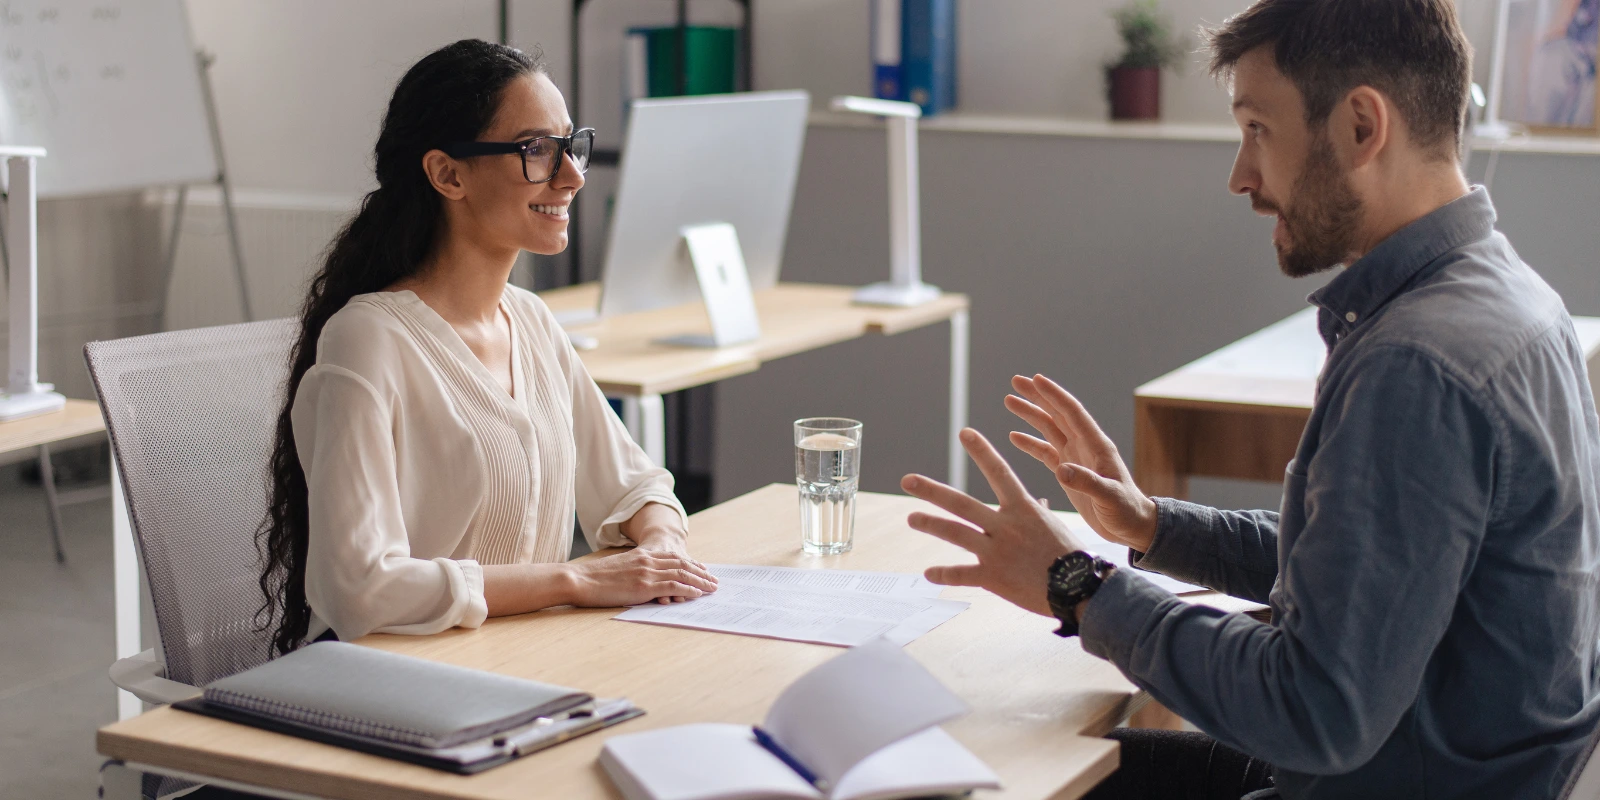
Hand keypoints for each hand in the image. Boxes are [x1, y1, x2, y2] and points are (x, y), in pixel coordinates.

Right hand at [566, 548, 717, 606]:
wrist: (580, 579)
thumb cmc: (594, 578)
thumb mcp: (618, 568)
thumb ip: (634, 570)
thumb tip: (644, 581)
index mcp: (641, 555)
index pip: (673, 557)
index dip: (690, 563)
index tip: (701, 568)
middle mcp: (647, 561)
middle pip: (682, 564)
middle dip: (700, 572)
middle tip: (714, 579)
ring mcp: (647, 572)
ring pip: (682, 574)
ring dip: (700, 581)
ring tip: (712, 587)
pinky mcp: (644, 586)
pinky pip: (672, 586)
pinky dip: (688, 589)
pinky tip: (697, 593)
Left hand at [901, 428, 1087, 616]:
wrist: (1080, 588)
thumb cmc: (1070, 556)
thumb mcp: (1054, 527)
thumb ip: (1039, 513)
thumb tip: (1039, 504)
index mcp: (1022, 509)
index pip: (999, 471)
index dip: (982, 451)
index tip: (965, 432)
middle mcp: (1005, 526)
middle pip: (961, 503)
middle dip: (931, 490)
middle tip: (907, 480)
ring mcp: (996, 551)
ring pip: (955, 533)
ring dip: (930, 524)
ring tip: (911, 518)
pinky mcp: (993, 577)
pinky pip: (962, 574)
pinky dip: (944, 574)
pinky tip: (927, 574)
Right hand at [1005, 374, 1157, 552]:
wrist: (1132, 526)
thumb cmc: (1126, 510)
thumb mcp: (1109, 497)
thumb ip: (1087, 482)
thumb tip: (1061, 470)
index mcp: (1096, 445)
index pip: (1072, 413)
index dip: (1054, 395)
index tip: (1036, 379)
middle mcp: (1084, 446)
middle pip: (1057, 414)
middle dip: (1037, 396)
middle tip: (1016, 381)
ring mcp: (1075, 458)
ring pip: (1049, 429)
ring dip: (1030, 414)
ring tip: (1009, 401)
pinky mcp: (1068, 472)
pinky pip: (1045, 452)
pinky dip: (1030, 443)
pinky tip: (1014, 436)